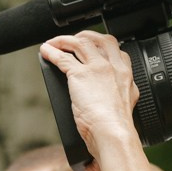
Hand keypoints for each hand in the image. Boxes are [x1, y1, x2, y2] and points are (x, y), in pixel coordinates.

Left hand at [39, 32, 139, 148]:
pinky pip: (62, 57)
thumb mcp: (125, 109)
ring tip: (55, 44)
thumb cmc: (117, 129)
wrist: (113, 133)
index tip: (96, 50)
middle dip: (87, 36)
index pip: (119, 52)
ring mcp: (97, 69)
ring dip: (65, 41)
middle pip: (102, 40)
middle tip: (76, 40)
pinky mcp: (80, 75)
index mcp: (126, 76)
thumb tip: (104, 110)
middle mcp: (114, 68)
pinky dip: (51, 52)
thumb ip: (117, 99)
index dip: (105, 47)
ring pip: (81, 43)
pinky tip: (45, 52)